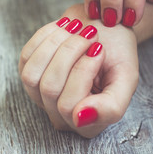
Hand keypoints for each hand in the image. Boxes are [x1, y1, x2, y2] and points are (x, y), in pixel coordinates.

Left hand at [18, 4, 137, 137]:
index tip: (99, 50)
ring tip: (76, 29)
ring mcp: (41, 98)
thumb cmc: (117, 53)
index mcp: (88, 124)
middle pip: (50, 89)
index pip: (69, 106)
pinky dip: (45, 37)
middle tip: (90, 34)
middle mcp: (61, 116)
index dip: (83, 71)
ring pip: (32, 76)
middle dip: (70, 52)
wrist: (106, 30)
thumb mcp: (127, 78)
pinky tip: (64, 29)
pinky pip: (26, 59)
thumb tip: (80, 119)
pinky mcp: (30, 76)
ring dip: (55, 44)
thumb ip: (112, 106)